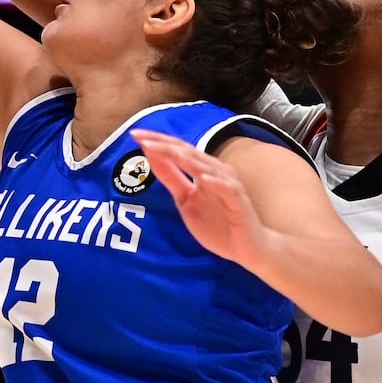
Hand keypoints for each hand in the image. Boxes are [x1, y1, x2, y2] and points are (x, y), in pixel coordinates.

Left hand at [131, 130, 267, 267]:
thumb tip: (151, 157)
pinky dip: (217, 184)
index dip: (157, 142)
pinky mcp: (239, 204)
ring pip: (207, 168)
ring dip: (186, 159)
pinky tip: (204, 179)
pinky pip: (228, 191)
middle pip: (188, 153)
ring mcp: (229, 186)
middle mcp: (216, 173)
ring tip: (166, 151)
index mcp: (202, 171)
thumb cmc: (218, 222)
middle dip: (164, 145)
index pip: (178, 150)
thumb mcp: (185, 199)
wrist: (247, 247)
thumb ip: (171, 178)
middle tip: (140, 137)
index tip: (135, 135)